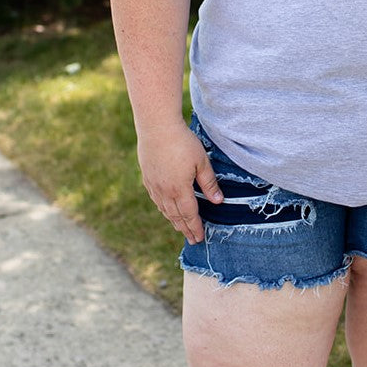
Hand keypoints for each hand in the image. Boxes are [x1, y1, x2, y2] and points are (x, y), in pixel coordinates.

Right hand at [136, 122, 223, 244]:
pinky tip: (166, 210)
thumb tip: (219, 202)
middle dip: (185, 229)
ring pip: (165, 209)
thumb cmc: (182, 142)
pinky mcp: (147, 177)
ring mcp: (154, 185)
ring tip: (181, 228)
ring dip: (174, 221)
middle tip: (192, 239)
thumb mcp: (202, 162)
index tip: (200, 238)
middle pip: (176, 216)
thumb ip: (209, 183)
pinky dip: (163, 209)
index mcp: (180, 189)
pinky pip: (156, 200)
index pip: (190, 214)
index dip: (195, 227)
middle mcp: (165, 191)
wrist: (156, 127)